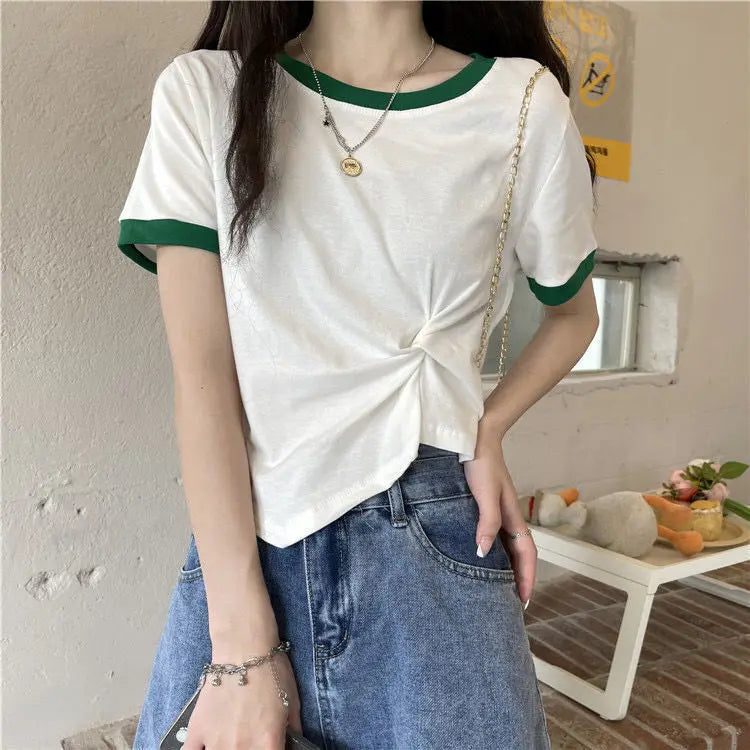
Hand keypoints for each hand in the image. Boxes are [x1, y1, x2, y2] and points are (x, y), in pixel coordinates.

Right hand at [183, 650, 301, 749]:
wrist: (244, 648)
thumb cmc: (272, 671)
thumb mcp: (293, 703)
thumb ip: (294, 733)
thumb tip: (294, 746)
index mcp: (268, 743)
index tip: (270, 746)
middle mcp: (242, 748)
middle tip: (252, 737)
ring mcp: (216, 742)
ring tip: (232, 741)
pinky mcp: (197, 732)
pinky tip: (206, 746)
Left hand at [463, 424, 536, 606]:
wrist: (477, 436)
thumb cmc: (482, 463)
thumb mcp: (484, 494)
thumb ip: (487, 522)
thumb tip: (484, 553)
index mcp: (513, 517)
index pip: (527, 554)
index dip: (527, 577)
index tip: (524, 600)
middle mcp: (509, 516)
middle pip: (520, 553)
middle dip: (520, 577)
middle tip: (512, 601)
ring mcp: (499, 510)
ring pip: (508, 545)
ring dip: (508, 565)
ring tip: (500, 585)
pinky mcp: (487, 504)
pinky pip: (495, 533)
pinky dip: (495, 549)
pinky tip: (484, 553)